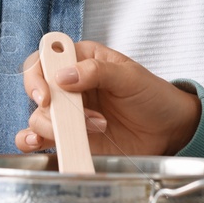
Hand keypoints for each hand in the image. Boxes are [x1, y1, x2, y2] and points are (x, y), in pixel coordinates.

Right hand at [15, 40, 201, 157]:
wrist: (169, 130)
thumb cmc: (153, 96)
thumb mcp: (130, 77)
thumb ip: (97, 72)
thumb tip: (63, 76)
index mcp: (83, 60)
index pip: (46, 58)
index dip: (37, 74)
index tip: (46, 95)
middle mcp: (70, 85)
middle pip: (36, 90)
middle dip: (51, 108)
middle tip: (77, 117)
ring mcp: (70, 112)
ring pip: (38, 117)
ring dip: (55, 127)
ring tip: (95, 129)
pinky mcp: (72, 136)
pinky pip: (42, 139)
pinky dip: (35, 143)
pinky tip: (43, 145)